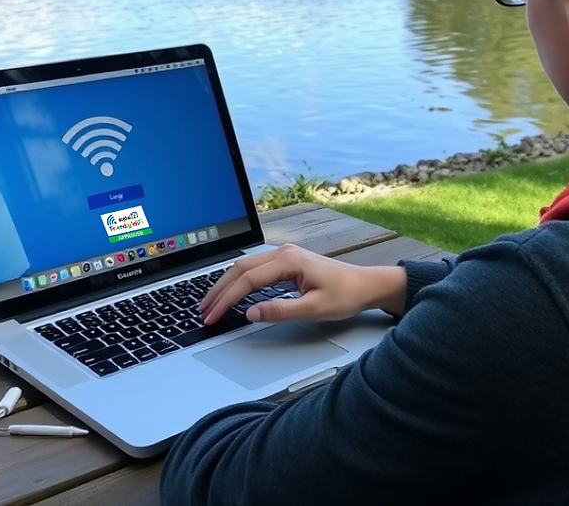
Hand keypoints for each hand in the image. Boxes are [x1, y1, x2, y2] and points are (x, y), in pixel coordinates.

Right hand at [199, 243, 406, 325]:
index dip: (226, 299)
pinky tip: (232, 293)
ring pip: (246, 267)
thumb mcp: (314, 309)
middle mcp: (283, 252)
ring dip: (226, 285)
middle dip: (218, 290)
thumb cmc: (346, 295)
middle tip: (202, 311)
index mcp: (288, 260)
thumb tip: (249, 313)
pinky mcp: (287, 261)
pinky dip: (239, 281)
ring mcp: (285, 254)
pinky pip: (256, 268)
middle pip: (240, 269)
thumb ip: (280, 311)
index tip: (212, 316)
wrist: (366, 284)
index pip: (247, 280)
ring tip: (210, 303)